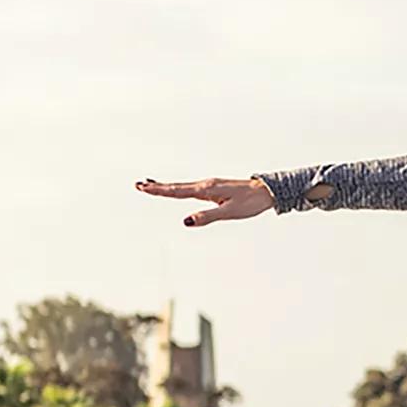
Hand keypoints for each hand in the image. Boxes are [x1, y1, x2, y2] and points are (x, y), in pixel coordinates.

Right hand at [135, 175, 275, 225]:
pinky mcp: (215, 188)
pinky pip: (191, 189)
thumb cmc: (250, 203)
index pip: (177, 192)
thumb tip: (186, 221)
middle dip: (157, 187)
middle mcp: (206, 185)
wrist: (267, 191)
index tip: (143, 188)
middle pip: (176, 187)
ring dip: (166, 187)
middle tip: (138, 185)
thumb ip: (207, 217)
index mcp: (206, 189)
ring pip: (183, 187)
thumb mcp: (229, 213)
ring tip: (150, 186)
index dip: (159, 191)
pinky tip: (177, 190)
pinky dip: (179, 189)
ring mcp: (210, 186)